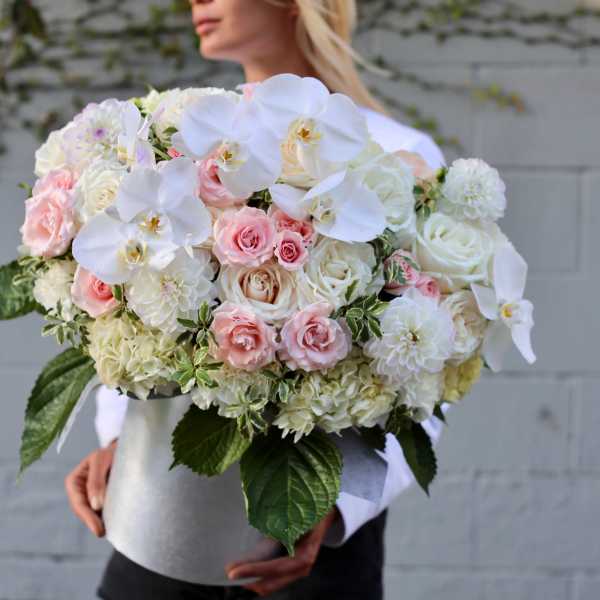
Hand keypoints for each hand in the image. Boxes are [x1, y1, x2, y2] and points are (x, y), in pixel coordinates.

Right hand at [64, 439, 116, 536]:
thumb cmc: (110, 451)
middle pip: (85, 512)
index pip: (78, 504)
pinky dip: (109, 516)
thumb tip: (95, 506)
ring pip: (94, 513)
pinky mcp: (103, 498)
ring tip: (112, 531)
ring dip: (102, 521)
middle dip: (93, 523)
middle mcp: (80, 491)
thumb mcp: (101, 460)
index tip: (99, 530)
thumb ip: (96, 481)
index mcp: (74, 481)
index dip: (88, 518)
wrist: (125, 447)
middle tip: (105, 534)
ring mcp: (91, 496)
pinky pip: (104, 510)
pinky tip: (117, 523)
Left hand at [225, 507, 339, 596]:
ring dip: (252, 578)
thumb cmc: (310, 513)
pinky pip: (273, 577)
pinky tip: (247, 568)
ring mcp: (298, 570)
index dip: (253, 570)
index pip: (275, 568)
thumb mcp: (297, 517)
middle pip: (271, 583)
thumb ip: (281, 527)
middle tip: (229, 572)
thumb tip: (258, 532)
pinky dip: (259, 575)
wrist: (325, 515)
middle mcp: (302, 567)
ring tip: (234, 570)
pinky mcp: (293, 568)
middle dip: (248, 579)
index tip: (232, 571)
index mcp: (304, 555)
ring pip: (271, 583)